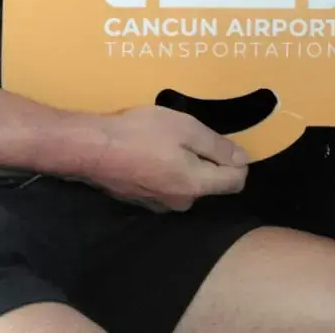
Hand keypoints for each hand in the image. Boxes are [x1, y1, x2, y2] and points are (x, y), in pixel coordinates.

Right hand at [76, 105, 249, 211]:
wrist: (91, 149)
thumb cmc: (141, 133)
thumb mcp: (186, 129)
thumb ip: (218, 146)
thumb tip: (243, 159)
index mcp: (196, 186)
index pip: (236, 182)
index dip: (237, 160)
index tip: (221, 141)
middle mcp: (182, 202)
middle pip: (209, 182)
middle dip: (205, 161)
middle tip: (184, 136)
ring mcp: (159, 205)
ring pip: (185, 183)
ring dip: (182, 165)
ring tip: (162, 142)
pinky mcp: (141, 201)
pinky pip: (165, 185)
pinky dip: (163, 170)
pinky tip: (146, 153)